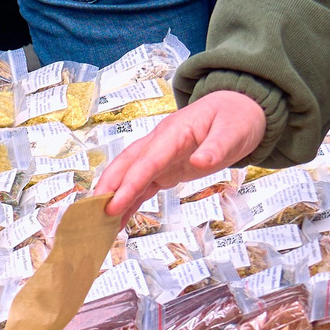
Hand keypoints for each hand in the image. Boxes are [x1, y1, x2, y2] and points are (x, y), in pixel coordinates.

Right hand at [93, 90, 268, 219]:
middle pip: (127, 165)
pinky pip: (142, 185)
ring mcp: (160, 155)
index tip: (114, 204)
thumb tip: (199, 162)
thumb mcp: (234, 132)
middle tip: (92, 214)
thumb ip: (217, 148)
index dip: (129, 183)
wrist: (238, 108)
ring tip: (97, 222)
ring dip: (112, 196)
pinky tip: (118, 220)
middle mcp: (160, 143)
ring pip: (129, 175)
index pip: (146, 161)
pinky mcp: (164, 167)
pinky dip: (129, 202)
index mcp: (174, 133)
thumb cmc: (235, 118)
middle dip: (108, 188)